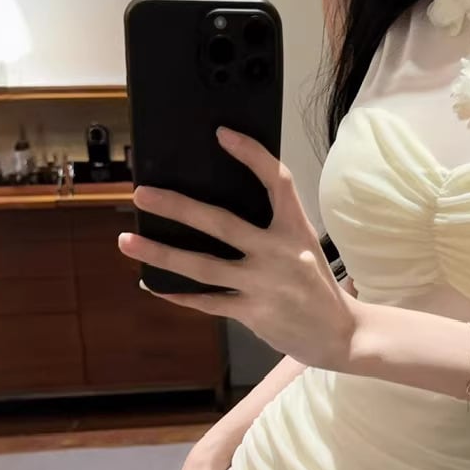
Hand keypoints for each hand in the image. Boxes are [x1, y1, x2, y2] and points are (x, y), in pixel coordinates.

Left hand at [118, 127, 359, 370]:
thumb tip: (213, 212)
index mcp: (296, 230)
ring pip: (202, 267)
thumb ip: (271, 230)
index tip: (223, 135)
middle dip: (177, 207)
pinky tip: (155, 285)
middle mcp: (281, 253)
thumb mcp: (304, 247)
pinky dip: (179, 294)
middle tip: (142, 193)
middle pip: (221, 223)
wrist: (341, 334)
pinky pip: (208, 302)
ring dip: (160, 254)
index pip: (277, 182)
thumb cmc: (314, 286)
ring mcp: (265, 285)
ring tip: (128, 241)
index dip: (252, 155)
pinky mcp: (255, 314)